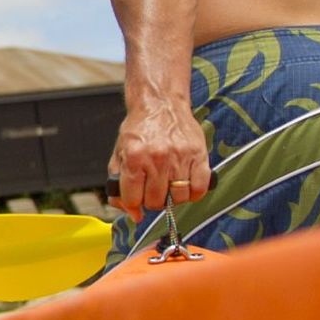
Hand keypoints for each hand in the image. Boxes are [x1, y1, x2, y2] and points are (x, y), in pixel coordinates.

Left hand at [112, 101, 212, 218]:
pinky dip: (194, 193)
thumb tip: (133, 215)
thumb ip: (119, 187)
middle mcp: (157, 158)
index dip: (134, 204)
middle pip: (156, 202)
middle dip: (152, 201)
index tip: (137, 199)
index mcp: (134, 158)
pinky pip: (200, 188)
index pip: (133, 199)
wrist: (160, 104)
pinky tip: (186, 186)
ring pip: (178, 198)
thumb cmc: (139, 131)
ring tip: (169, 186)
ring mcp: (179, 157)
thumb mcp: (120, 155)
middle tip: (153, 190)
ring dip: (173, 198)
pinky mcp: (198, 155)